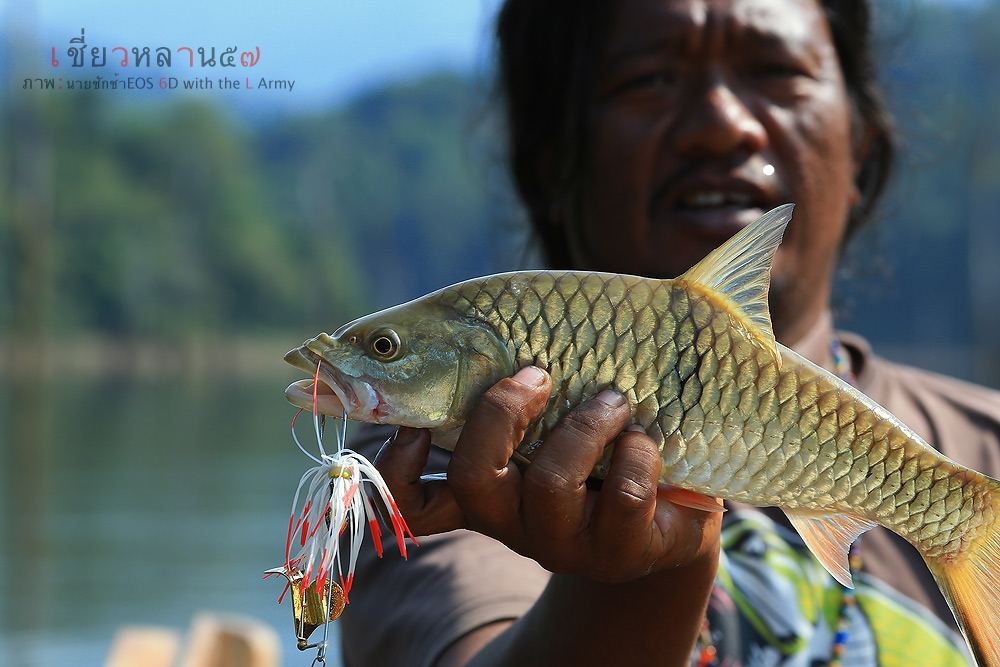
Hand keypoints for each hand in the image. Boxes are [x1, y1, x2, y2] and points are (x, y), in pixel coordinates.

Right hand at [375, 366, 721, 582]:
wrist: (679, 504)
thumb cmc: (606, 438)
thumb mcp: (560, 407)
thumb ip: (521, 374)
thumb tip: (498, 317)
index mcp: (491, 486)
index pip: (416, 500)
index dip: (399, 469)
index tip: (416, 422)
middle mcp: (516, 520)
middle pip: (474, 480)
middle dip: (501, 414)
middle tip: (537, 375)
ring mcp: (567, 544)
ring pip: (550, 485)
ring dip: (585, 425)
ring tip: (615, 400)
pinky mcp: (623, 553)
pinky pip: (624, 497)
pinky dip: (637, 453)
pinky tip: (644, 441)